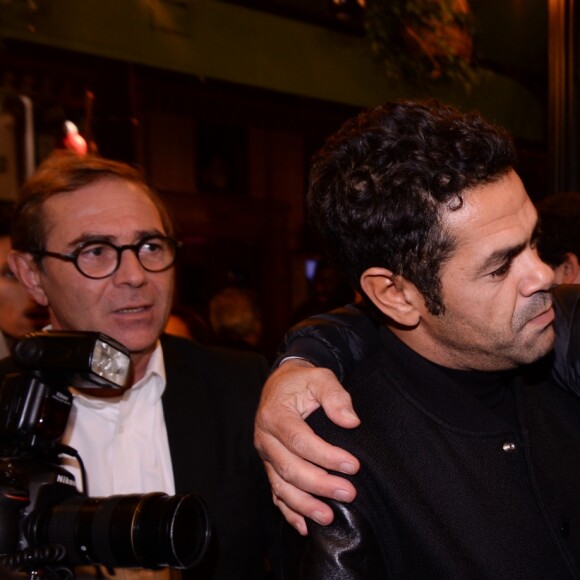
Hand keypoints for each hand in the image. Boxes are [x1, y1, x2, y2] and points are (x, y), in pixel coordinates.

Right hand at [254, 358, 360, 534]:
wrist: (281, 384)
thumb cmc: (302, 382)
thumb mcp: (320, 378)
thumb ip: (335, 396)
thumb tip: (351, 421)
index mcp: (275, 415)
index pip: (299, 440)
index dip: (325, 456)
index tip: (352, 466)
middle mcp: (265, 438)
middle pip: (289, 468)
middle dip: (319, 484)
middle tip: (348, 493)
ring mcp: (266, 455)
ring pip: (281, 486)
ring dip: (304, 505)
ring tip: (328, 517)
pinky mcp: (270, 466)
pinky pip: (276, 493)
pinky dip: (289, 512)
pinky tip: (304, 526)